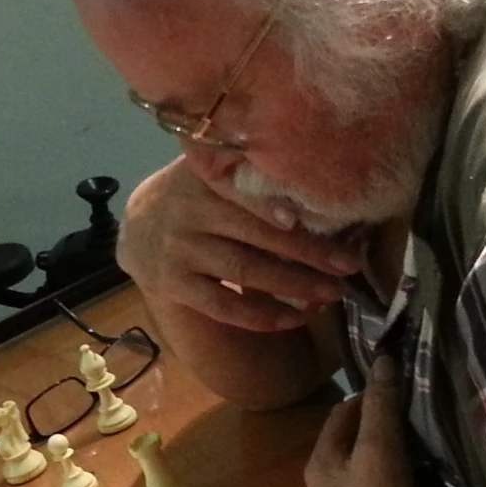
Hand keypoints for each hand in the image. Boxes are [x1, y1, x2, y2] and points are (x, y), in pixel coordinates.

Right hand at [118, 158, 360, 333]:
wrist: (136, 226)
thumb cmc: (192, 193)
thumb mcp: (207, 169)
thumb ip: (243, 167)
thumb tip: (311, 172)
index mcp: (202, 180)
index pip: (242, 193)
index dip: (272, 206)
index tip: (307, 219)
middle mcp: (188, 214)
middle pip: (255, 235)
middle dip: (307, 252)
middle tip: (349, 265)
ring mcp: (179, 253)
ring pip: (244, 272)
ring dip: (293, 285)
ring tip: (332, 293)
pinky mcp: (174, 286)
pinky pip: (223, 307)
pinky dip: (260, 316)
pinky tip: (294, 319)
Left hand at [302, 355, 436, 486]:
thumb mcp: (378, 448)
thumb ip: (380, 404)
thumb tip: (383, 358)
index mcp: (318, 461)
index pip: (341, 413)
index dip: (367, 395)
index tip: (399, 385)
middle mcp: (325, 483)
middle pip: (354, 438)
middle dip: (380, 422)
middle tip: (414, 409)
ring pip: (369, 462)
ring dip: (391, 447)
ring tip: (421, 435)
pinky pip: (382, 484)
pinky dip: (399, 471)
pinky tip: (421, 470)